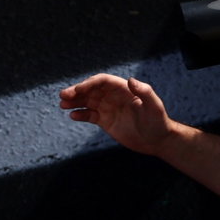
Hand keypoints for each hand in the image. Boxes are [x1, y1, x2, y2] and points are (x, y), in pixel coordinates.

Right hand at [59, 74, 179, 155]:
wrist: (157, 140)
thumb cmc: (158, 121)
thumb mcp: (154, 106)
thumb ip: (145, 92)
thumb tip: (130, 80)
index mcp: (123, 89)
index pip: (102, 81)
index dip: (89, 84)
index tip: (78, 90)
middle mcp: (114, 96)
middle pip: (91, 90)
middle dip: (77, 91)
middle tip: (63, 96)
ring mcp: (108, 108)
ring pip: (88, 101)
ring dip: (75, 101)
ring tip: (62, 104)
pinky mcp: (106, 121)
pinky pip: (90, 115)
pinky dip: (80, 114)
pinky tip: (72, 115)